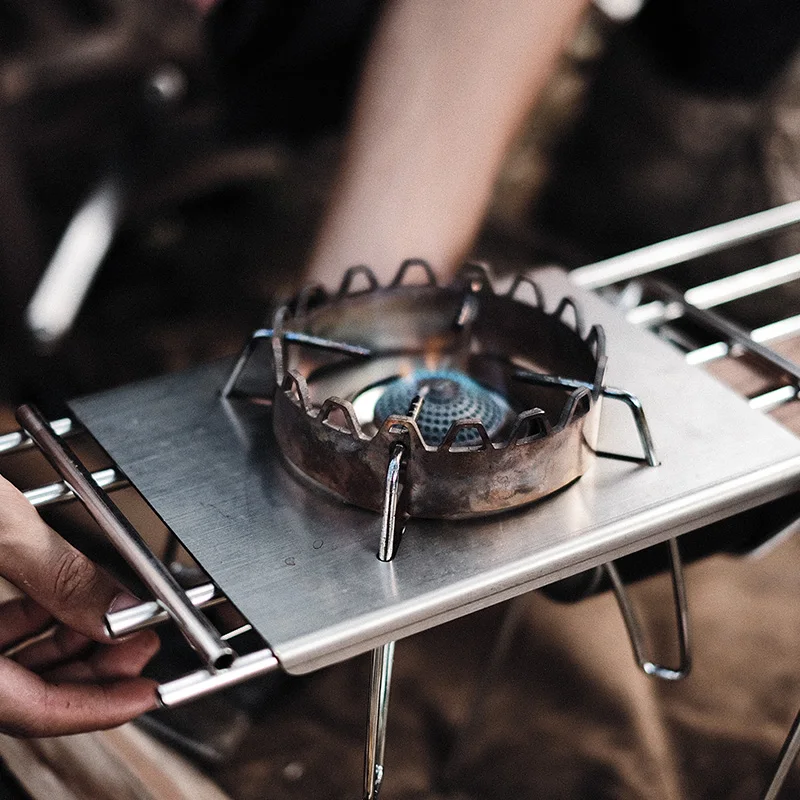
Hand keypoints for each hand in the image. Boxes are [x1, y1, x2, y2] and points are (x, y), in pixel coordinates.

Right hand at [0, 474, 158, 736]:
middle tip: (140, 648)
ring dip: (62, 646)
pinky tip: (54, 603)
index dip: (98, 705)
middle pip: (20, 694)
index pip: (30, 711)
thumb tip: (119, 607)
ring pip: (0, 668)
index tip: (143, 691)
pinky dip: (23, 623)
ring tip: (113, 623)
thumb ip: (61, 572)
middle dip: (90, 671)